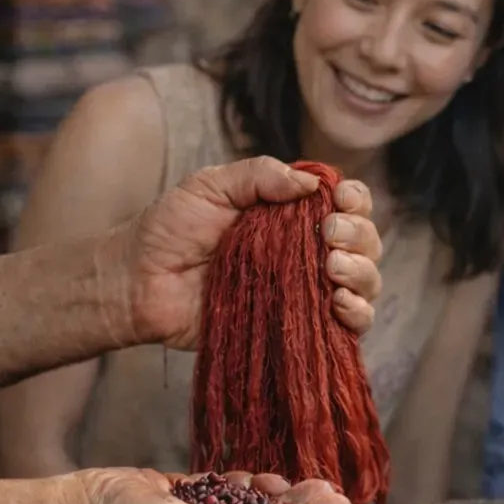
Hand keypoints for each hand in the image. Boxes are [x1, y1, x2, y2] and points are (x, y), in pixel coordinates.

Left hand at [117, 156, 382, 348]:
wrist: (137, 283)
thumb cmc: (169, 230)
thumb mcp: (210, 186)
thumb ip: (259, 176)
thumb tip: (313, 183)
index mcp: (292, 213)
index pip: (346, 204)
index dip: (354, 201)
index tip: (338, 202)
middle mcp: (306, 251)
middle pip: (365, 242)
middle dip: (359, 235)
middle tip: (329, 236)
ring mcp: (304, 291)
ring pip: (365, 282)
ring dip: (362, 272)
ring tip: (332, 269)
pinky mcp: (296, 328)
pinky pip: (347, 327)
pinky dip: (357, 314)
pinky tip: (338, 303)